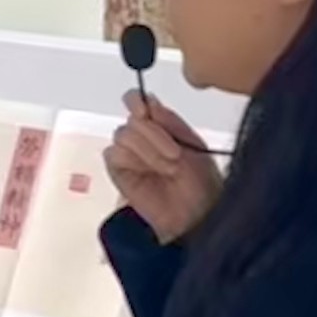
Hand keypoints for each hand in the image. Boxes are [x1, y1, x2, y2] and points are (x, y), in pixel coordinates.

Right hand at [106, 93, 222, 243]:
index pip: (136, 100)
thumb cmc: (203, 182)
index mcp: (160, 125)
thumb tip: (148, 101)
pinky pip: (113, 154)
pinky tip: (150, 172)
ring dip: (148, 150)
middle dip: (155, 135)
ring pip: (123, 134)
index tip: (146, 112)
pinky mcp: (118, 170)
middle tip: (176, 155)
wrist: (198, 215)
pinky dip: (133, 160)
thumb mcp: (194, 144)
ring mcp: (128, 153)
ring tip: (169, 168)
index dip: (136, 102)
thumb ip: (170, 122)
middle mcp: (141, 136)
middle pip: (132, 119)